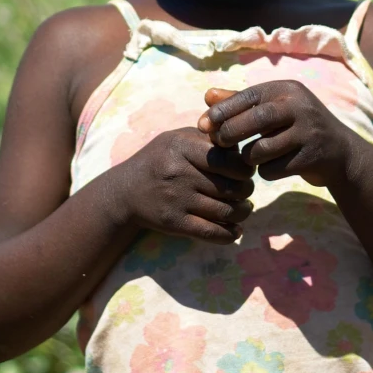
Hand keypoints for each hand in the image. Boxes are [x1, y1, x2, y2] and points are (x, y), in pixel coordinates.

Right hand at [108, 126, 254, 241]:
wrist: (125, 191)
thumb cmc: (159, 161)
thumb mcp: (177, 139)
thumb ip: (208, 138)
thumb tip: (241, 149)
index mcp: (181, 147)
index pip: (227, 159)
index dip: (244, 168)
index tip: (246, 172)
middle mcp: (179, 173)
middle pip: (231, 186)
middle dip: (246, 191)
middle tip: (246, 190)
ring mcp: (176, 200)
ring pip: (226, 211)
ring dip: (243, 212)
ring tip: (244, 208)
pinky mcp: (174, 223)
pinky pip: (211, 232)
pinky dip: (229, 234)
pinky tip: (236, 230)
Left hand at [201, 81, 361, 187]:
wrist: (341, 153)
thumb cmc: (298, 127)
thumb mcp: (274, 109)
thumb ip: (241, 102)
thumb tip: (207, 97)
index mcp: (288, 90)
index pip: (249, 96)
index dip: (223, 110)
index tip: (203, 124)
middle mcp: (300, 107)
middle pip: (256, 119)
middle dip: (231, 132)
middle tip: (219, 142)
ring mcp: (308, 133)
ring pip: (261, 150)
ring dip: (249, 158)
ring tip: (252, 157)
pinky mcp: (311, 158)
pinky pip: (272, 170)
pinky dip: (266, 172)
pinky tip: (273, 168)